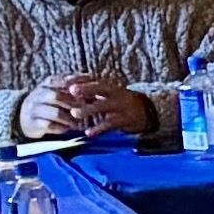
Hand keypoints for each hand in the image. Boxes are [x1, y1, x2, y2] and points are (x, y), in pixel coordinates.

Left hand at [25, 74, 151, 141]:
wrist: (146, 112)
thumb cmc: (119, 103)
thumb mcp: (108, 94)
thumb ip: (91, 92)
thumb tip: (68, 89)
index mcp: (109, 86)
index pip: (94, 80)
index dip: (81, 81)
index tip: (67, 82)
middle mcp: (116, 94)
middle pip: (100, 88)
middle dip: (87, 89)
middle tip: (71, 91)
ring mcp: (122, 106)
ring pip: (104, 106)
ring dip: (89, 109)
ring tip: (74, 113)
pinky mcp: (126, 120)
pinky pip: (111, 124)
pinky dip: (99, 129)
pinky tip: (88, 133)